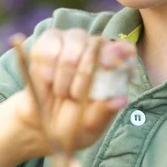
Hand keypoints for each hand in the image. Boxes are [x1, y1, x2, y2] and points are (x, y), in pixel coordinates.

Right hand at [12, 29, 135, 155]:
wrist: (41, 123)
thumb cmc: (72, 124)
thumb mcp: (88, 127)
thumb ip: (103, 113)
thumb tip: (121, 101)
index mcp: (114, 68)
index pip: (125, 49)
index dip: (119, 53)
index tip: (107, 66)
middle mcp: (97, 49)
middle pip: (97, 43)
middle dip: (84, 71)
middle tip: (74, 96)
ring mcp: (73, 41)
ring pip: (74, 40)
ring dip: (64, 70)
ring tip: (60, 92)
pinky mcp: (50, 40)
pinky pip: (49, 44)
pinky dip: (46, 65)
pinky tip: (48, 81)